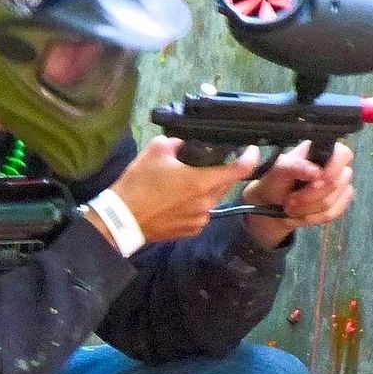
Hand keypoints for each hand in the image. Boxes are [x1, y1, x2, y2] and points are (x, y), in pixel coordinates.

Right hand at [104, 137, 260, 243]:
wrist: (121, 220)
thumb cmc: (138, 184)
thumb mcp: (155, 151)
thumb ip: (176, 142)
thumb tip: (184, 144)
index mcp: (202, 182)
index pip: (240, 170)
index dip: (250, 157)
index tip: (251, 150)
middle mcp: (207, 203)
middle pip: (225, 184)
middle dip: (220, 172)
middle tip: (205, 162)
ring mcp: (200, 219)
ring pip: (212, 199)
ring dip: (206, 188)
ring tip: (185, 182)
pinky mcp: (191, 231)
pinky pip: (201, 212)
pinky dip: (196, 204)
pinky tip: (177, 200)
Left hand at [239, 141, 354, 247]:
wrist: (272, 203)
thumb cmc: (276, 181)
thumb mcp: (279, 170)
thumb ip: (296, 166)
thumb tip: (316, 172)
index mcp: (323, 150)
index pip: (343, 155)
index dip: (331, 170)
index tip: (314, 182)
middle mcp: (336, 166)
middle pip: (336, 184)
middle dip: (309, 196)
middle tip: (290, 200)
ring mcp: (340, 186)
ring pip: (332, 202)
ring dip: (307, 209)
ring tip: (291, 208)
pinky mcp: (339, 204)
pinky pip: (333, 214)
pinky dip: (313, 218)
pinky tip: (301, 215)